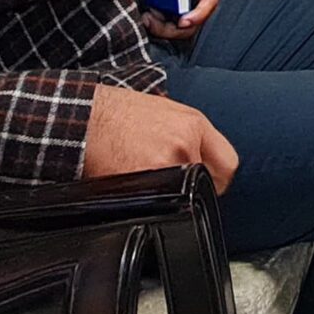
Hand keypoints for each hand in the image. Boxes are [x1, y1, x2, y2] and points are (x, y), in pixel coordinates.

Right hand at [82, 84, 237, 193]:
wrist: (85, 118)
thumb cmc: (121, 113)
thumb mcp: (168, 111)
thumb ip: (192, 135)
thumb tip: (205, 159)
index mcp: (194, 125)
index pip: (228, 164)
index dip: (218, 177)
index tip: (210, 181)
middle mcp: (184, 144)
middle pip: (206, 184)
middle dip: (194, 186)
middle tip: (175, 181)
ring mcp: (164, 165)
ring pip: (183, 196)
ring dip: (171, 194)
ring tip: (148, 176)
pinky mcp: (143, 184)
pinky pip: (159, 202)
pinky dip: (150, 199)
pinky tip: (136, 183)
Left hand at [144, 0, 219, 40]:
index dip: (199, 13)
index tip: (184, 20)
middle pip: (191, 18)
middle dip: (172, 27)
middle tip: (152, 22)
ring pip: (176, 20)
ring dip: (161, 26)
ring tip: (145, 18)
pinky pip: (163, 14)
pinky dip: (154, 20)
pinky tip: (142, 13)